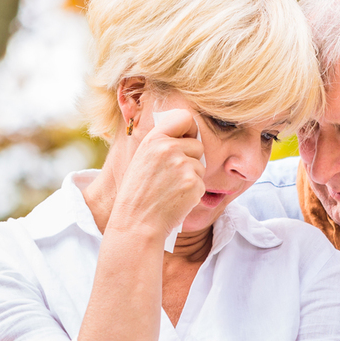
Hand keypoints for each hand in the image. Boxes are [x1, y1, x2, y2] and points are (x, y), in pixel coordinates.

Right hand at [109, 107, 204, 237]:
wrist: (137, 222)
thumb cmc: (138, 194)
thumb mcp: (142, 160)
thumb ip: (162, 145)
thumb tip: (188, 136)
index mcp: (154, 139)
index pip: (184, 118)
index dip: (189, 129)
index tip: (187, 138)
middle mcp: (169, 148)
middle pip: (198, 145)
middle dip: (191, 159)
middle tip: (173, 176)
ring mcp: (183, 165)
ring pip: (200, 166)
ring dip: (192, 178)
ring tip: (171, 190)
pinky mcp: (194, 183)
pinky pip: (202, 184)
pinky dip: (193, 193)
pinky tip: (176, 200)